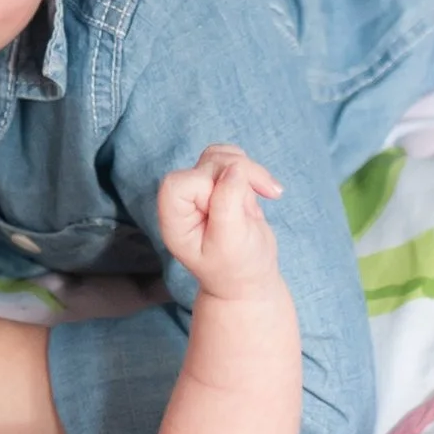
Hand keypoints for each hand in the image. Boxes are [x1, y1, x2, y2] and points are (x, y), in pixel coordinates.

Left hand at [155, 144, 285, 298]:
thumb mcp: (231, 242)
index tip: (232, 213)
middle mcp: (182, 200)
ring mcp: (200, 189)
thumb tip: (234, 167)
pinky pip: (233, 158)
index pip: (183, 183)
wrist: (248, 279)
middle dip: (240, 180)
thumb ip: (228, 203)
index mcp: (174, 218)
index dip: (210, 188)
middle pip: (208, 163)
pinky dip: (251, 173)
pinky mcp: (217, 182)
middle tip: (253, 213)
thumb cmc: (236, 268)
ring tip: (254, 207)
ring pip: (221, 155)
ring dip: (248, 174)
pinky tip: (259, 195)